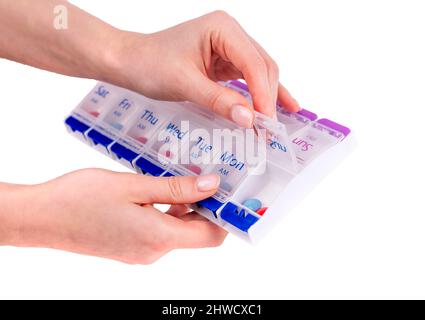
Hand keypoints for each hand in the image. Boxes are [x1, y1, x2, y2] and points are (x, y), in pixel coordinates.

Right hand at [4, 169, 225, 263]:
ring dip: (186, 207)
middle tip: (210, 175)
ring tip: (186, 176)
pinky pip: (160, 230)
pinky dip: (168, 212)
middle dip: (207, 207)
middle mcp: (153, 251)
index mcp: (158, 238)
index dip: (224, 215)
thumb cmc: (81, 198)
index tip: (230, 192)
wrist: (42, 217)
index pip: (210, 235)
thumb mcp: (134, 186)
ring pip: (178, 230)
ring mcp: (141, 251)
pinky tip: (162, 188)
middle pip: (196, 233)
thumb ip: (175, 188)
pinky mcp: (131, 246)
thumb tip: (211, 186)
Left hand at [107, 11, 299, 127]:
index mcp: (223, 29)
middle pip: (262, 68)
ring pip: (259, 74)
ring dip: (267, 99)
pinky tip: (281, 106)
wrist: (130, 62)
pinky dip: (261, 94)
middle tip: (268, 130)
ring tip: (273, 125)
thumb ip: (219, 100)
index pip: (253, 63)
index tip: (265, 122)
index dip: (263, 94)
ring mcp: (229, 48)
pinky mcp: (225, 63)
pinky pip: (249, 79)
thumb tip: (250, 119)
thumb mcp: (185, 83)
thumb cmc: (150, 64)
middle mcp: (230, 34)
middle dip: (267, 99)